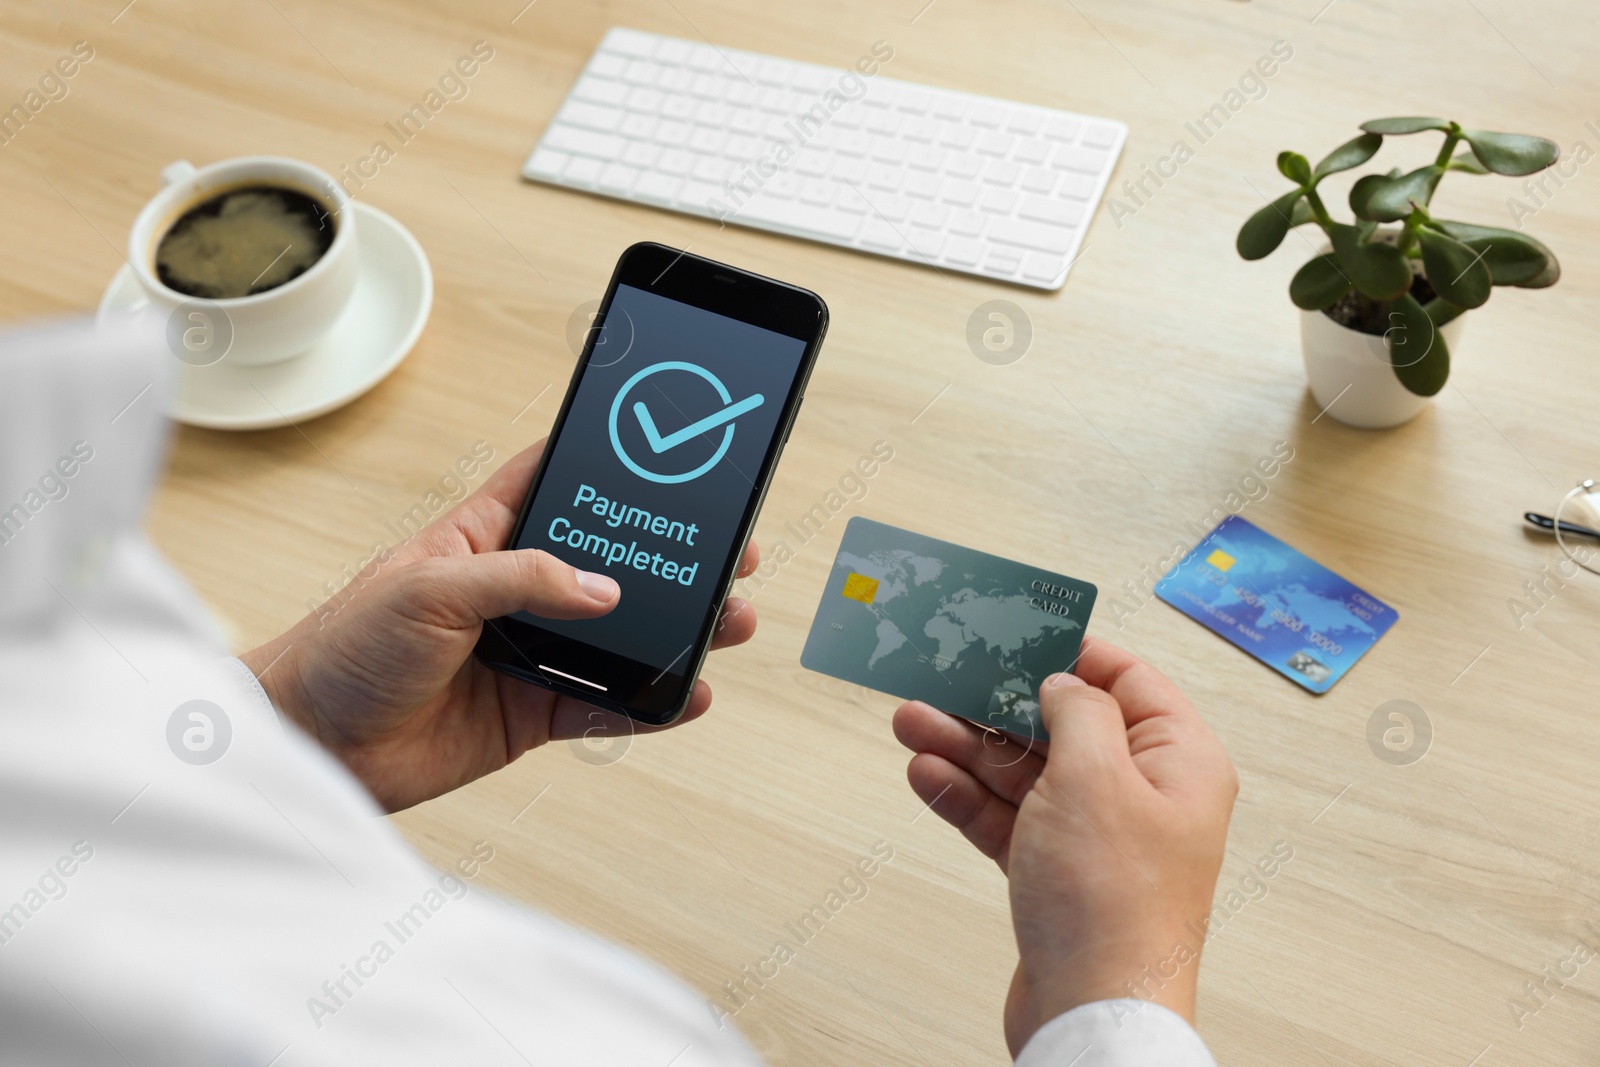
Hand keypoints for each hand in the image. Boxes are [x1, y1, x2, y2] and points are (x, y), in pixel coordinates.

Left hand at [240, 440, 759, 812]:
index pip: (556, 482)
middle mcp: (516, 591)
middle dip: (672, 558)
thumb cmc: (345, 647)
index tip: (671, 451)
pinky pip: (605, 707)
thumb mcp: (427, 588)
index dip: (609, 464)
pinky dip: (649, 704)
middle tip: (730, 551)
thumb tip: (601, 589)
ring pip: (622, 637)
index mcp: (485, 536)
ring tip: (727, 622)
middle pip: (612, 564)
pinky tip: (686, 695)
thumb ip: (519, 579)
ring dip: (677, 632)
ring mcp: (530, 652)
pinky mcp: (532, 713)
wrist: (314, 744)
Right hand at [892, 637, 1236, 1053]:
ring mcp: (1099, 838)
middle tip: (942, 676)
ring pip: (1026, 772)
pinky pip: (1009, 820)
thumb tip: (1063, 682)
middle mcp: (1144, 795)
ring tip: (912, 720)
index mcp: (1179, 761)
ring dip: (968, 746)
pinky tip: (928, 773)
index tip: (1015, 629)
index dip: (1069, 650)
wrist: (1093, 1013)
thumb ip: (1076, 712)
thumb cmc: (1113, 904)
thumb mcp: (1095, 776)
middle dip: (997, 702)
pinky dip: (968, 797)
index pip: (1126, 679)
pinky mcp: (1058, 875)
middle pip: (1063, 725)